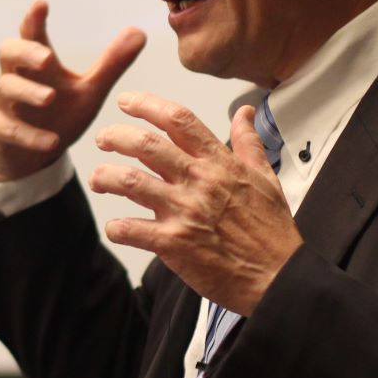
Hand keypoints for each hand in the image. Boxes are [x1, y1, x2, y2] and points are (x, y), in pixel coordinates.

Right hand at [0, 0, 145, 181]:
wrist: (33, 158)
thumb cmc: (60, 115)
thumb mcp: (90, 91)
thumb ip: (112, 64)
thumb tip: (140, 30)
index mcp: (37, 63)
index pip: (32, 33)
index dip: (34, 18)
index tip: (42, 3)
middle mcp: (15, 76)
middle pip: (8, 51)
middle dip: (26, 52)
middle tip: (47, 58)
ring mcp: (2, 104)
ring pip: (5, 88)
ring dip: (28, 92)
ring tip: (50, 97)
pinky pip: (6, 128)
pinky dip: (29, 135)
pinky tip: (52, 141)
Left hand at [88, 93, 301, 314]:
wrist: (279, 276)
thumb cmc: (272, 231)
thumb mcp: (266, 177)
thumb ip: (249, 142)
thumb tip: (245, 113)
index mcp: (219, 163)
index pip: (179, 119)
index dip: (147, 105)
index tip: (127, 102)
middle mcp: (199, 182)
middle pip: (146, 145)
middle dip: (116, 136)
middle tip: (103, 139)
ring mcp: (184, 212)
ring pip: (130, 182)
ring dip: (106, 177)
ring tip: (99, 178)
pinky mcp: (174, 244)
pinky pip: (131, 230)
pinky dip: (116, 227)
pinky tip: (115, 227)